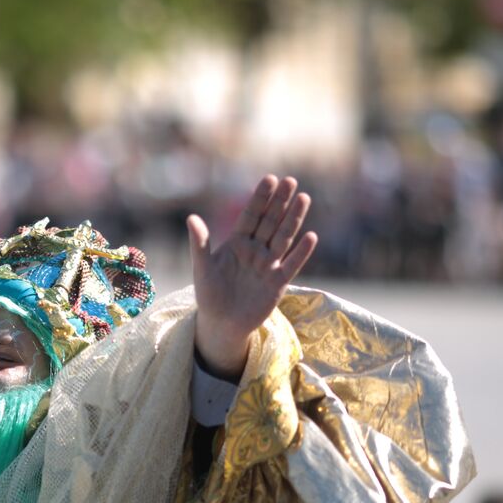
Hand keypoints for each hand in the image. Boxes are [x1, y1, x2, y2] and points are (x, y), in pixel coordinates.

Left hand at [188, 175, 317, 378]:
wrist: (221, 323)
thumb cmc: (209, 293)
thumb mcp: (201, 267)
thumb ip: (200, 243)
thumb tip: (191, 218)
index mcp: (237, 243)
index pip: (251, 216)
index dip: (260, 198)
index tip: (270, 179)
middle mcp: (255, 250)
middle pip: (270, 222)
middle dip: (280, 202)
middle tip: (291, 180)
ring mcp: (268, 265)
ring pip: (283, 238)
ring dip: (293, 219)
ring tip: (303, 198)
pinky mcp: (278, 283)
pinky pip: (292, 265)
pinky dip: (301, 253)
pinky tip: (311, 237)